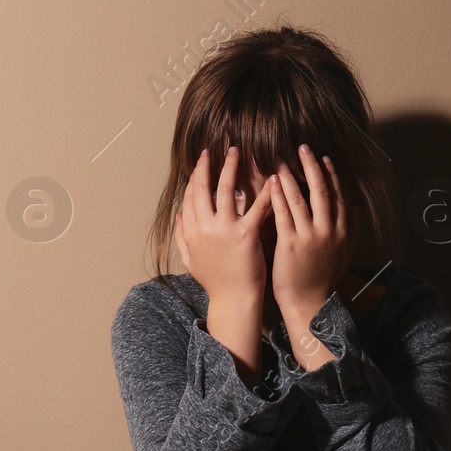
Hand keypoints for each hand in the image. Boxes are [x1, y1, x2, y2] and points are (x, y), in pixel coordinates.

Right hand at [173, 146, 272, 305]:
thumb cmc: (215, 282)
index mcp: (191, 232)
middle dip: (207, 165)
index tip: (201, 165)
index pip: (190, 197)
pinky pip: (255, 207)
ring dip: (230, 167)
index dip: (195, 178)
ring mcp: (224, 230)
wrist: (233, 301)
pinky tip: (272, 176)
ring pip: (225, 189)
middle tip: (213, 150)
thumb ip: (181, 236)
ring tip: (236, 152)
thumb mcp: (191, 260)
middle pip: (202, 187)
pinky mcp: (245, 235)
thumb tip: (179, 214)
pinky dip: (264, 190)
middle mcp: (204, 227)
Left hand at [267, 145, 350, 321]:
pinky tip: (273, 182)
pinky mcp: (291, 245)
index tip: (324, 157)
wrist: (309, 303)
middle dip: (312, 166)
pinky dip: (279, 196)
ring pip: (302, 199)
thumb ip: (351, 228)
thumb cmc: (323, 278)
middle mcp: (329, 230)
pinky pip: (284, 214)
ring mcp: (310, 237)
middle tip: (302, 146)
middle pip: (322, 190)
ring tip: (281, 159)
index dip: (331, 174)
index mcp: (342, 231)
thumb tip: (356, 207)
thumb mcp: (343, 252)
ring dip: (291, 176)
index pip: (338, 195)